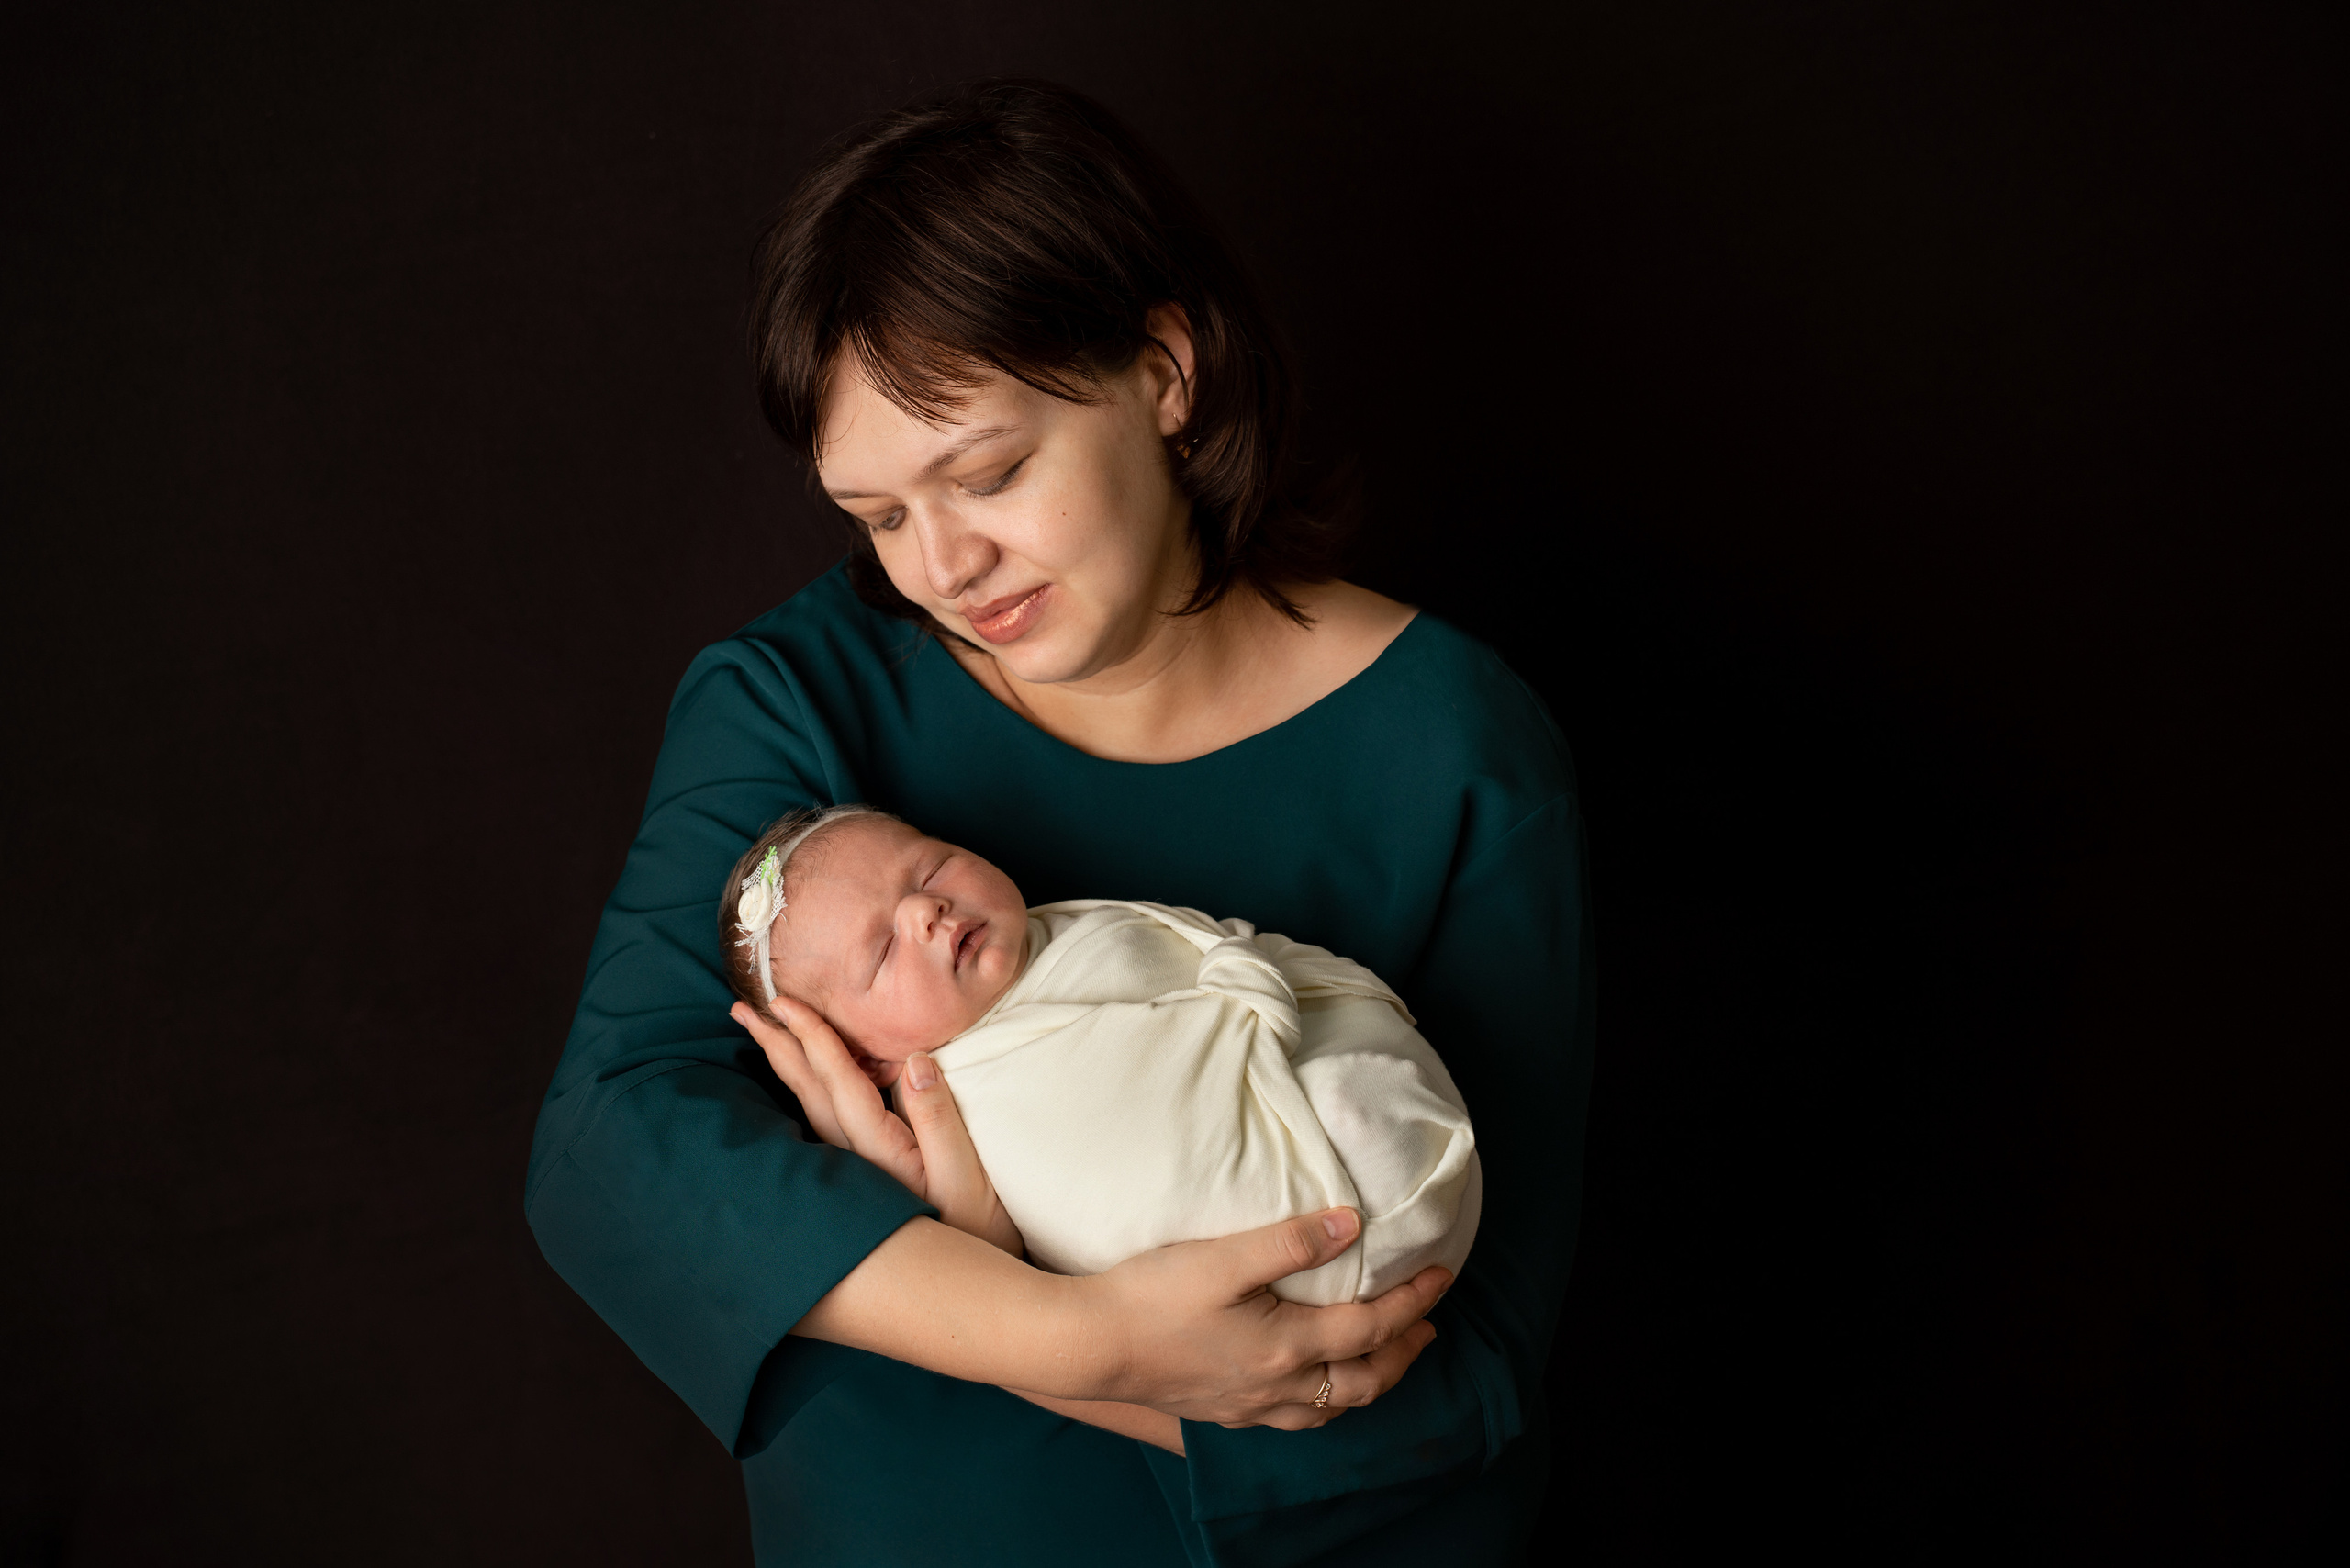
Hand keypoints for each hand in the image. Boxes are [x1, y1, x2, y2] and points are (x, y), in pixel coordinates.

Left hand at [733, 996, 1023, 1256]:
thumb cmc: (977, 1230)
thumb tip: (916, 1061)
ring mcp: (856, 1170)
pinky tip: (804, 1085)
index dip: (811, 1036)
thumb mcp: (965, 1173)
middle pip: (807, 1090)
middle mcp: (856, 1159)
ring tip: (762, 1034)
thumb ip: (937, 1117)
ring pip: (809, 1106)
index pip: (836, 1080)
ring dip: (785, 1065)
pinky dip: (807, 1092)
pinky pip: (824, 1122)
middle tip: (742, 1008)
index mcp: (877, 1150)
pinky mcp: (865, 1177)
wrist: (971, 1290)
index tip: (784, 1001)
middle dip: (775, 1046)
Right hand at [1080, 1207, 1449, 1431]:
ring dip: (1371, 1382)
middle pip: (1364, 1381)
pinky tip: (1317, 1387)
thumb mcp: (1223, 1257)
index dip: (1411, 1301)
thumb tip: (1352, 1224)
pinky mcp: (1224, 1413)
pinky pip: (1297, 1419)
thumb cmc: (1149, 1296)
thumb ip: (1290, 1242)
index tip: (1441, 1275)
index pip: (1370, 1327)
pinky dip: (1327, 1403)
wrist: (1087, 1345)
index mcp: (1285, 1348)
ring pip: (1332, 1409)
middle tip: (1427, 1325)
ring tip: (1387, 1357)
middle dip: (1404, 1352)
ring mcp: (1249, 1408)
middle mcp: (1276, 1388)